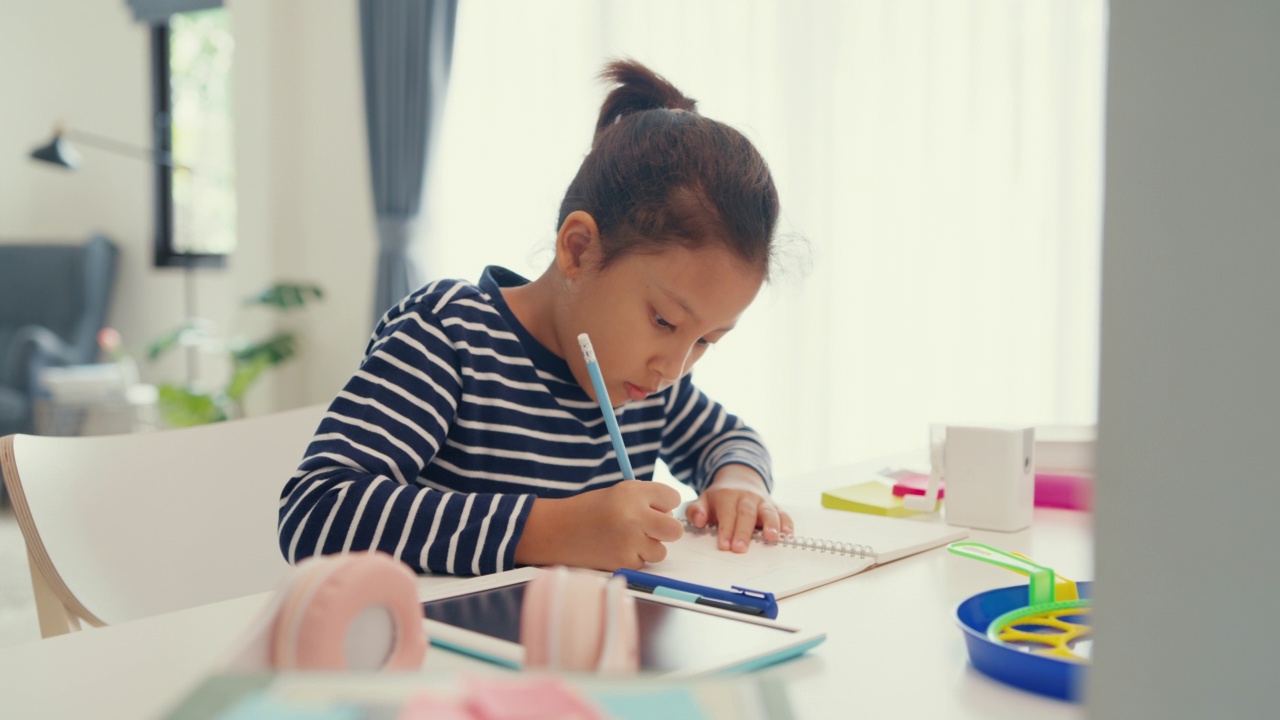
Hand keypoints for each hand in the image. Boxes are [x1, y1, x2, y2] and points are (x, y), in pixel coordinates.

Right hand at [515, 480, 683, 570]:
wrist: (558, 531)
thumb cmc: (591, 510)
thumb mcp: (619, 493)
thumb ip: (647, 500)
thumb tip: (673, 517)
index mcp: (633, 492)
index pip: (673, 498)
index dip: (664, 505)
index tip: (652, 507)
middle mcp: (634, 515)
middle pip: (675, 530)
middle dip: (666, 531)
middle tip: (650, 529)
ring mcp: (629, 541)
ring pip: (661, 551)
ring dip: (649, 547)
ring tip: (627, 539)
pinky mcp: (623, 562)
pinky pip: (643, 563)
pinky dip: (633, 559)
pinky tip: (615, 549)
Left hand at [685, 465, 792, 552]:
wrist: (739, 480)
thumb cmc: (720, 498)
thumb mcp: (704, 500)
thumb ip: (696, 510)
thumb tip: (699, 521)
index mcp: (727, 495)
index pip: (727, 513)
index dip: (726, 529)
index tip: (724, 546)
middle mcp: (747, 497)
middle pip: (747, 514)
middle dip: (743, 532)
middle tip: (740, 549)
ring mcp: (763, 501)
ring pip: (768, 511)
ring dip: (771, 524)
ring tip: (771, 538)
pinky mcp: (775, 507)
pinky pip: (783, 514)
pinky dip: (787, 523)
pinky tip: (788, 534)